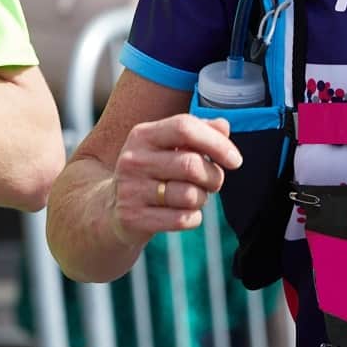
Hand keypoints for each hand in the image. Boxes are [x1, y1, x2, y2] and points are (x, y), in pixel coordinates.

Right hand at [109, 113, 241, 241]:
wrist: (111, 208)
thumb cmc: (154, 172)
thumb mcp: (169, 146)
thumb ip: (199, 132)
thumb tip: (223, 126)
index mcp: (143, 135)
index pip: (185, 127)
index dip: (217, 143)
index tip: (235, 160)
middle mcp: (133, 160)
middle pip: (191, 165)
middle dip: (214, 177)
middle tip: (214, 182)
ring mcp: (130, 189)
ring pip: (190, 195)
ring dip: (203, 199)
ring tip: (194, 197)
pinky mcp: (132, 218)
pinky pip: (182, 219)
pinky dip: (193, 218)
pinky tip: (183, 213)